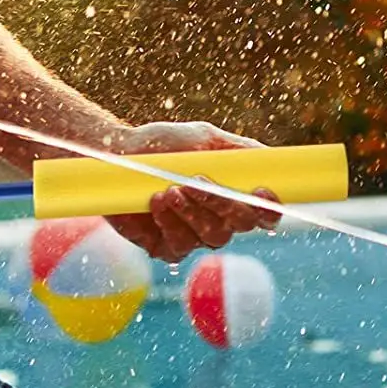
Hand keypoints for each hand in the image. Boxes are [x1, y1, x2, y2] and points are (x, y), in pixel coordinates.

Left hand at [104, 121, 281, 263]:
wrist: (116, 156)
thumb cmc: (163, 146)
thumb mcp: (203, 138)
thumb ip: (238, 150)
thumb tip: (269, 157)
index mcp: (234, 198)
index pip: (264, 212)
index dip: (269, 207)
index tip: (261, 191)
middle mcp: (220, 221)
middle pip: (241, 225)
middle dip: (222, 204)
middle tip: (197, 183)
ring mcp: (194, 237)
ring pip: (212, 236)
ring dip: (193, 213)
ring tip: (170, 189)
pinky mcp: (166, 248)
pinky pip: (179, 246)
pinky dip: (169, 223)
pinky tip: (156, 202)